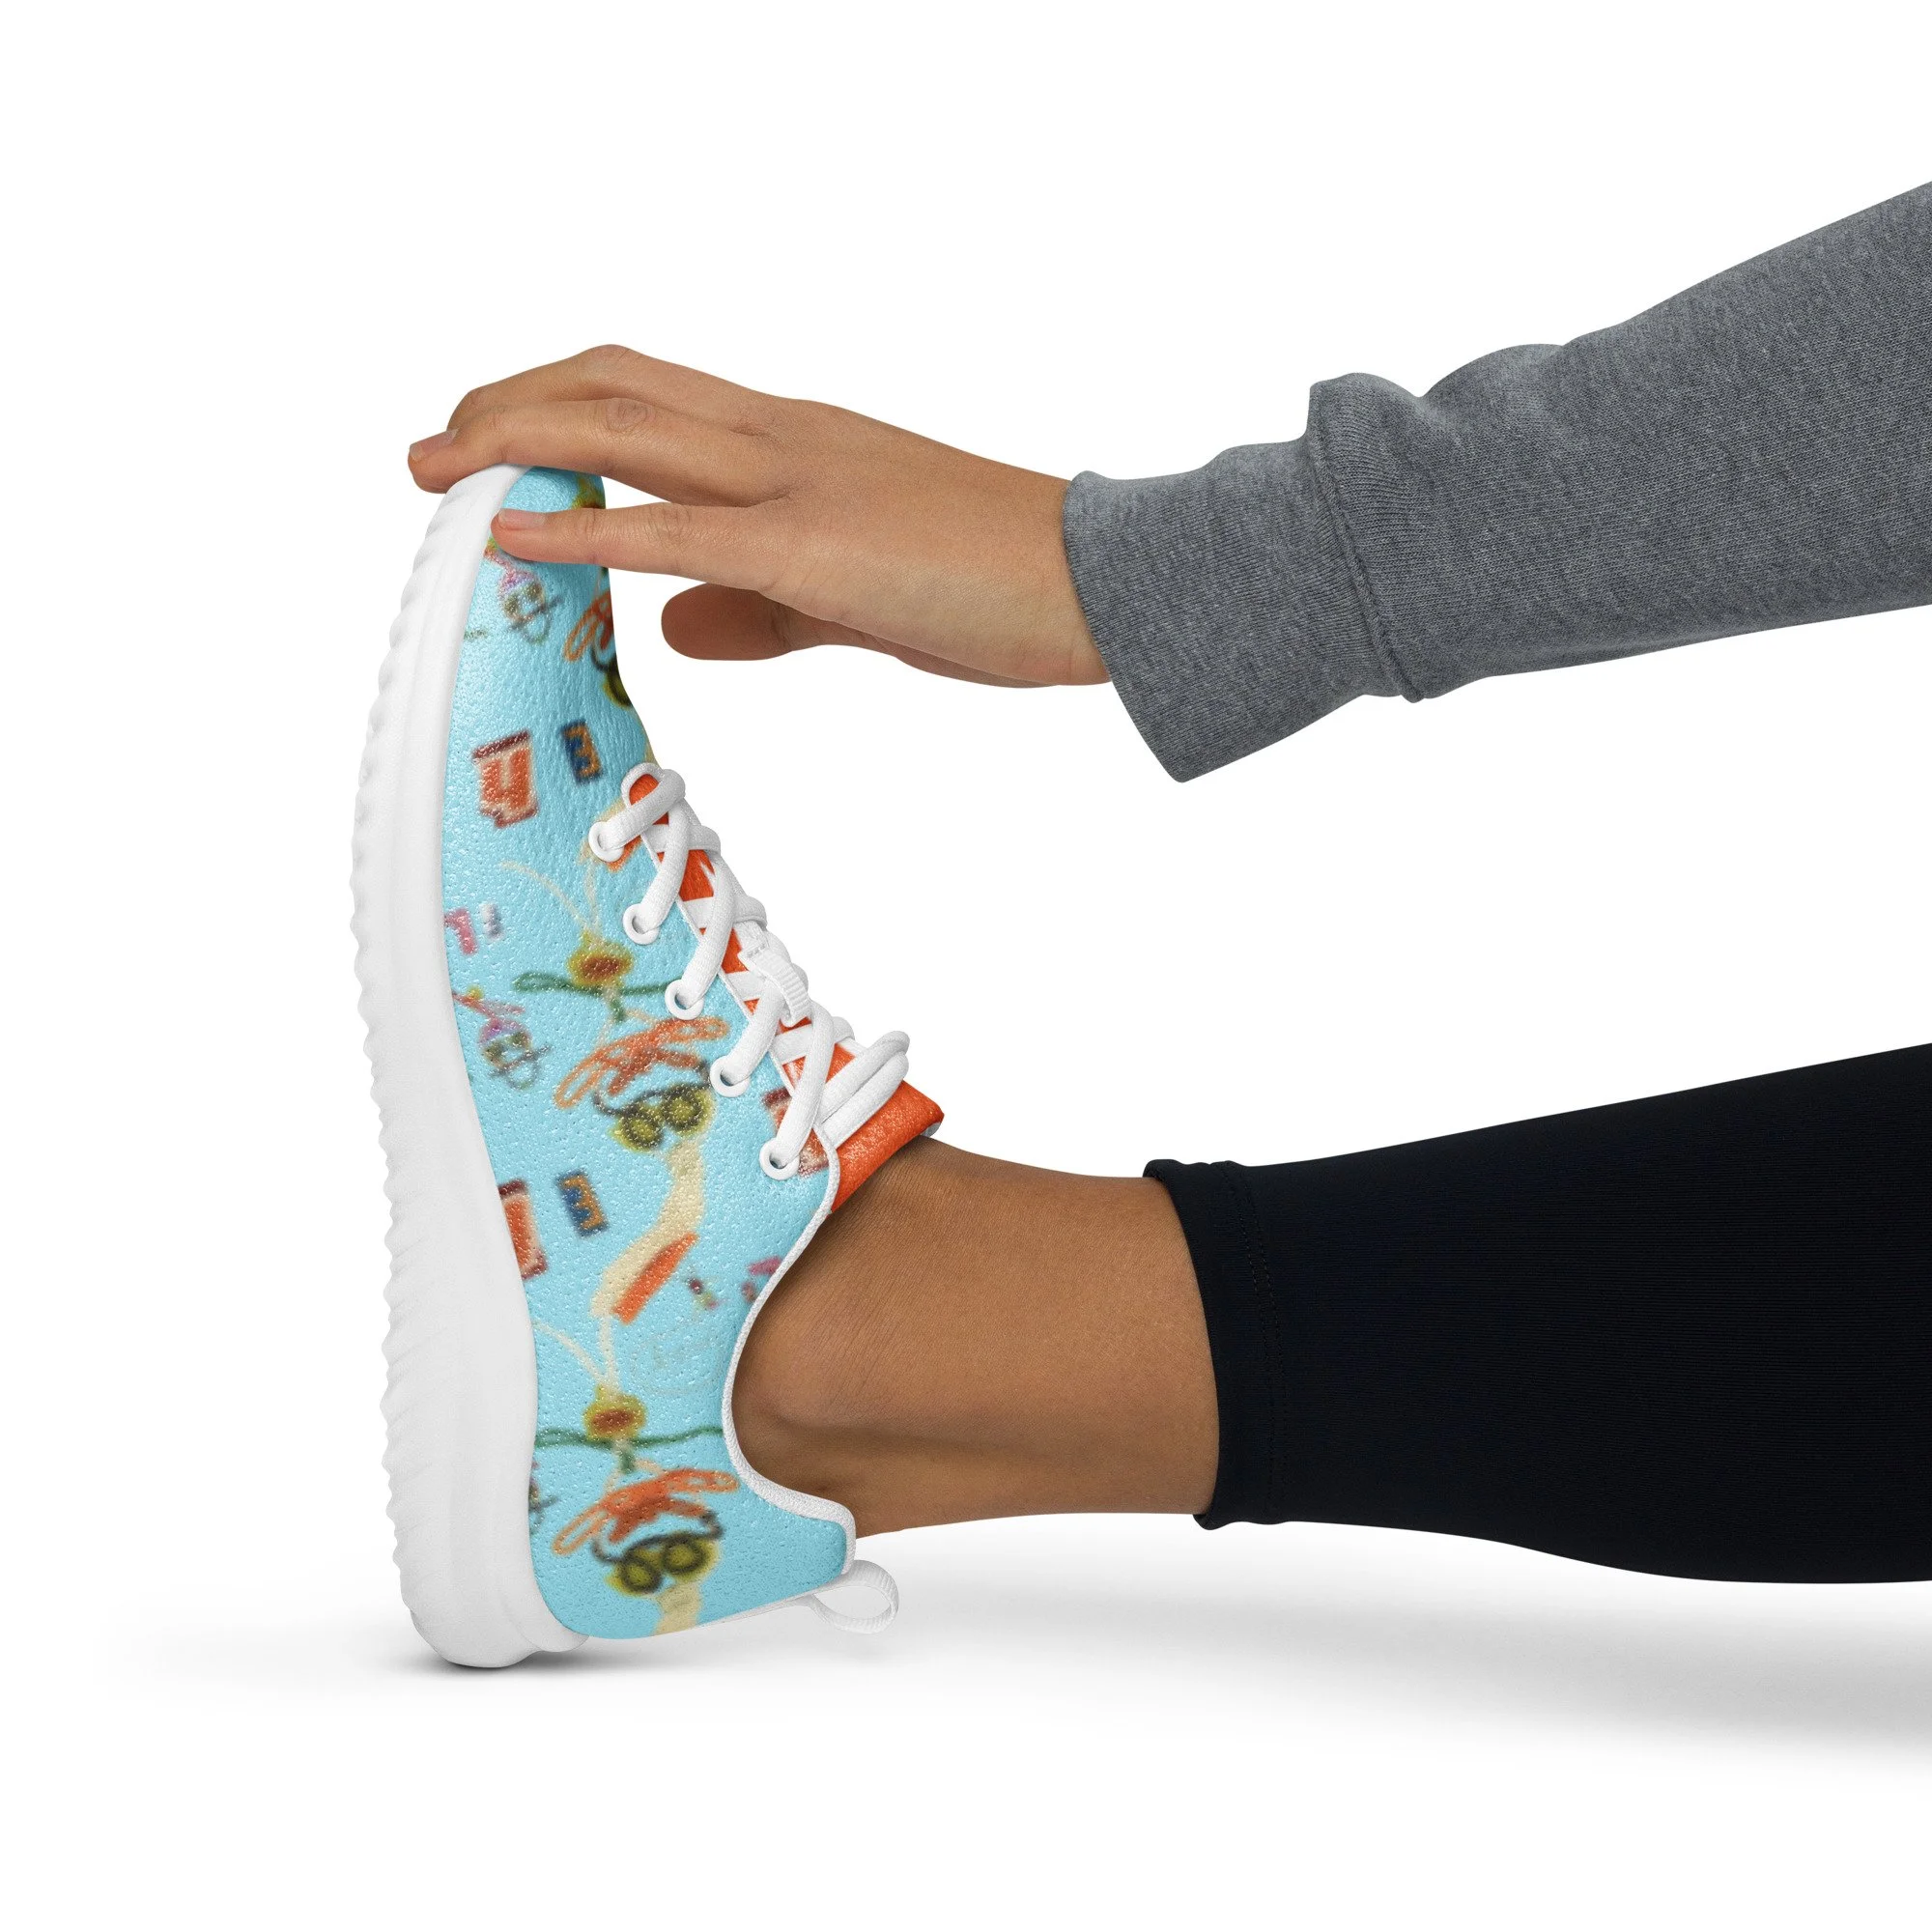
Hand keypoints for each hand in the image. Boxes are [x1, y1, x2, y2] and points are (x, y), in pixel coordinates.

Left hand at [408, 345, 1105, 688]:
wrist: (1100, 582)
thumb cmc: (995, 584)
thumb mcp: (854, 595)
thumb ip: (758, 606)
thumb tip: (673, 626)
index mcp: (796, 439)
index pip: (650, 387)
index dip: (557, 401)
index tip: (492, 439)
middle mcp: (782, 435)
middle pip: (613, 381)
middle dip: (507, 405)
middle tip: (433, 449)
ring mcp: (796, 479)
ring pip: (625, 425)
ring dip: (516, 439)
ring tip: (439, 470)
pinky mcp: (815, 544)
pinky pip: (671, 527)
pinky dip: (578, 526)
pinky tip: (511, 535)